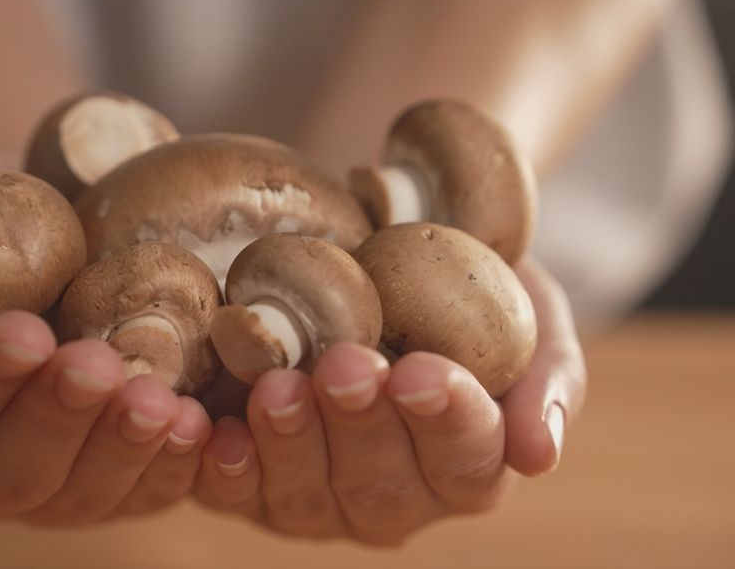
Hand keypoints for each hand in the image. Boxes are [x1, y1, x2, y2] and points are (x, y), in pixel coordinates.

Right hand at [0, 243, 213, 524]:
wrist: (17, 236)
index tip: (26, 331)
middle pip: (11, 472)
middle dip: (59, 418)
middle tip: (99, 363)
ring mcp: (42, 492)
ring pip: (79, 496)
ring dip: (122, 448)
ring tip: (159, 398)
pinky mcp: (107, 488)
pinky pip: (141, 495)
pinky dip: (173, 466)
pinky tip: (197, 425)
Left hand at [191, 256, 585, 543]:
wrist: (369, 258)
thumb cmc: (461, 290)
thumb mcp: (525, 312)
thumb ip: (546, 378)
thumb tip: (539, 455)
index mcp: (466, 468)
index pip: (465, 461)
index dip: (446, 421)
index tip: (423, 373)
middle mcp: (393, 500)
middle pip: (380, 486)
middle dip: (361, 426)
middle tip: (346, 366)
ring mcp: (315, 500)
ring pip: (304, 494)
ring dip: (291, 443)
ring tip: (278, 387)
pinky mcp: (246, 487)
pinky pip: (228, 493)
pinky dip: (220, 466)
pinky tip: (212, 429)